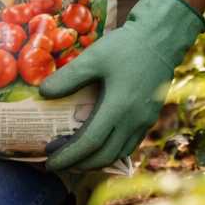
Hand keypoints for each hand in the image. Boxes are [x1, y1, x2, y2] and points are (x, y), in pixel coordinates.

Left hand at [39, 0, 204, 170]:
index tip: (49, 162)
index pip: (90, 144)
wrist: (161, 40)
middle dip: (79, 164)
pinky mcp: (149, 117)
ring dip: (95, 160)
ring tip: (74, 155)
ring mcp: (144, 121)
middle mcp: (134, 121)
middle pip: (104, 156)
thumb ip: (68, 78)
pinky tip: (97, 143)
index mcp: (119, 108)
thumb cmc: (126, 47)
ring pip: (119, 153)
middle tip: (57, 160)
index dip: (68, 156)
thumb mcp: (93, 58)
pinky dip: (111, 150)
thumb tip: (43, 94)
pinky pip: (129, 144)